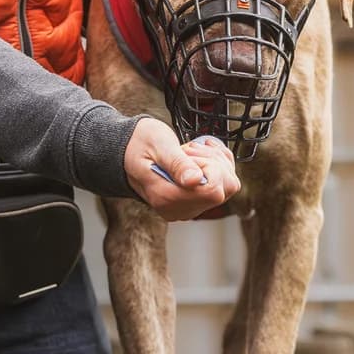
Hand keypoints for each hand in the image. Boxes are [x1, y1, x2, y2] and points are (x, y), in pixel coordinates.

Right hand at [124, 119, 240, 220]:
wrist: (127, 151)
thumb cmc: (140, 144)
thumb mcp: (158, 145)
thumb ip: (177, 164)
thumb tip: (195, 180)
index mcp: (167, 198)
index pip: (213, 189)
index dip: (209, 166)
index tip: (189, 152)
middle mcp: (179, 209)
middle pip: (224, 189)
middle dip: (213, 162)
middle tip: (188, 150)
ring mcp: (187, 208)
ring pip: (226, 187)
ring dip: (215, 163)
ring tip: (190, 153)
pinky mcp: (193, 202)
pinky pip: (221, 187)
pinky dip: (216, 166)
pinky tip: (197, 157)